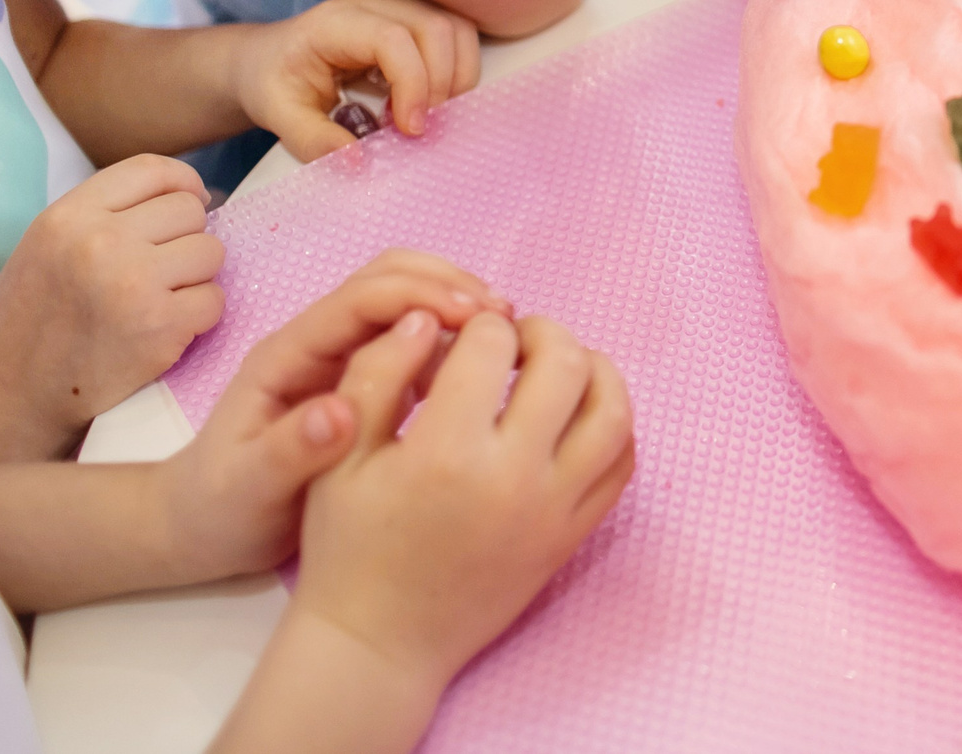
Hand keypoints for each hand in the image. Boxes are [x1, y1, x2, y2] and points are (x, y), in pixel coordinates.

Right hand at [0, 156, 222, 459]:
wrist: (18, 394)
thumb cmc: (39, 318)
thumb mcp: (51, 245)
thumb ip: (108, 213)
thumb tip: (191, 195)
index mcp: (69, 216)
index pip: (152, 169)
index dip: (182, 183)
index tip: (191, 203)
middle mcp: (100, 242)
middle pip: (189, 211)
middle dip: (186, 238)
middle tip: (161, 270)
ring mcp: (133, 283)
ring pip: (211, 252)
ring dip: (196, 277)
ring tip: (159, 299)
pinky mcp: (160, 326)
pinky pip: (215, 299)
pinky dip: (200, 316)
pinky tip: (166, 328)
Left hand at [156, 252, 511, 582]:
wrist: (201, 530)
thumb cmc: (221, 510)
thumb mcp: (248, 488)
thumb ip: (291, 450)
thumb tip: (344, 411)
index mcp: (290, 354)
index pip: (363, 297)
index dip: (423, 296)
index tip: (479, 320)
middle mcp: (320, 343)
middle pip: (390, 280)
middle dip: (448, 286)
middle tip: (505, 321)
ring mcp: (343, 359)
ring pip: (408, 305)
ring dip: (457, 309)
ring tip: (507, 341)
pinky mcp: (364, 382)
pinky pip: (415, 344)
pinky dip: (454, 344)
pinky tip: (486, 373)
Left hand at [229, 0, 482, 160]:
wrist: (266, 59)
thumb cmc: (271, 82)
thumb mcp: (276, 115)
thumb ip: (314, 139)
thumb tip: (359, 161)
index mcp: (335, 23)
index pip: (393, 39)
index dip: (413, 84)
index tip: (410, 130)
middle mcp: (374, 4)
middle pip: (437, 29)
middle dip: (442, 84)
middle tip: (421, 127)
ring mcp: (400, 7)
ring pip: (457, 29)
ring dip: (457, 77)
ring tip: (429, 114)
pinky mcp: (416, 19)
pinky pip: (457, 36)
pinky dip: (457, 71)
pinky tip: (430, 100)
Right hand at [293, 310, 632, 687]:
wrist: (378, 642)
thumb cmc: (348, 547)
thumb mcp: (340, 456)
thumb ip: (378, 375)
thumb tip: (427, 319)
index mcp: (445, 451)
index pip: (491, 345)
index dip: (478, 325)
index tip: (466, 337)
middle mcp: (512, 477)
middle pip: (567, 365)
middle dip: (543, 333)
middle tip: (516, 341)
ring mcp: (553, 510)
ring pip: (612, 411)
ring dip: (594, 371)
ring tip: (557, 368)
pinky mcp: (571, 537)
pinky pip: (621, 466)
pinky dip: (613, 426)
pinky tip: (578, 415)